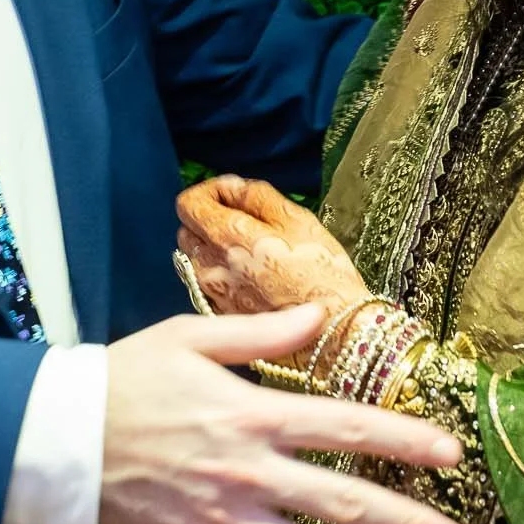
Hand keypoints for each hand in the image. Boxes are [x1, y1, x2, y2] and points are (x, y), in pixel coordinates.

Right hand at [100, 305, 466, 523]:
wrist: (53, 439)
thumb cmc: (121, 379)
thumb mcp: (186, 338)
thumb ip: (259, 334)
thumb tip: (318, 315)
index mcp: (250, 412)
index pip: (345, 425)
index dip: (402, 438)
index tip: (451, 452)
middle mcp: (247, 470)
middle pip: (341, 500)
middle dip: (404, 523)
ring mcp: (223, 517)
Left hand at [176, 175, 369, 324]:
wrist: (335, 335)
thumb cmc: (323, 274)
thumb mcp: (297, 220)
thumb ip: (256, 195)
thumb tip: (230, 187)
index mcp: (227, 237)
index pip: (188, 203)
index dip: (210, 191)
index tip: (235, 194)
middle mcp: (211, 267)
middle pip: (188, 231)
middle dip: (209, 218)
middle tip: (246, 220)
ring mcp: (214, 295)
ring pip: (197, 259)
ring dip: (214, 247)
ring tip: (251, 250)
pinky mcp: (224, 316)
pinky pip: (209, 284)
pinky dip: (223, 272)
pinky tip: (254, 276)